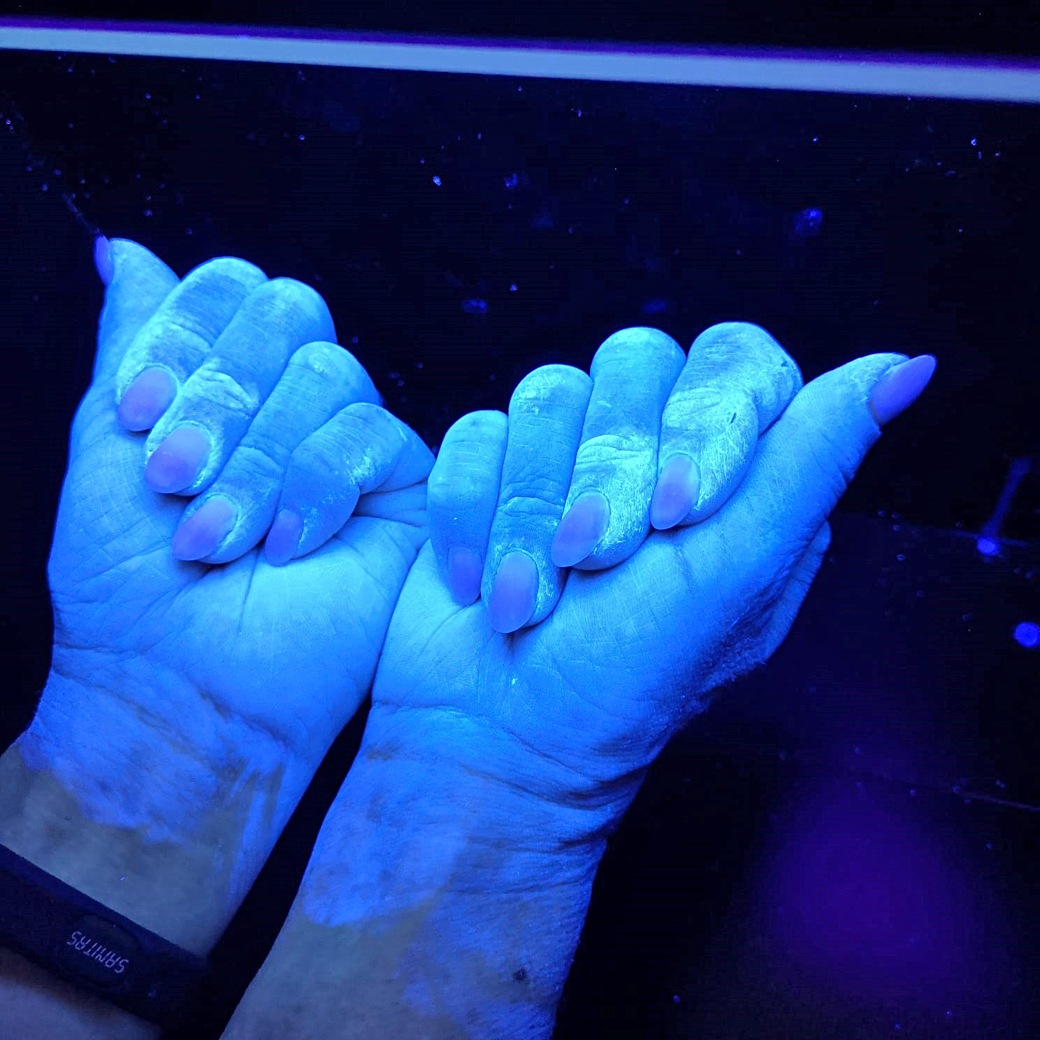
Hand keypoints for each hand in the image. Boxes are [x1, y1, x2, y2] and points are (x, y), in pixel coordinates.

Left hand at [37, 239, 432, 814]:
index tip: (137, 411)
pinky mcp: (406, 490)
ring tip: (217, 537)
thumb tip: (123, 250)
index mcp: (228, 385)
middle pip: (290, 312)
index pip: (231, 292)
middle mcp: (295, 403)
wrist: (186, 689)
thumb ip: (129, 348)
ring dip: (260, 457)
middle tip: (173, 478)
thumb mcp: (104, 451)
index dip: (187, 334)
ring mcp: (354, 443)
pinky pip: (374, 436)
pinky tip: (286, 547)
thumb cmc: (131, 589)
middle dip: (223, 393)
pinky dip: (316, 485)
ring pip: (330, 374)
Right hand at [360, 325, 933, 844]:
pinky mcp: (493, 472)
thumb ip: (814, 463)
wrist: (492, 743)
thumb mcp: (734, 577)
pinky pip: (476, 433)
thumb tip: (907, 367)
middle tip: (593, 562)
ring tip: (531, 599)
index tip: (675, 512)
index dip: (703, 417)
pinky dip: (472, 515)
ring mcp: (568, 457)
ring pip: (547, 392)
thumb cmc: (620, 685)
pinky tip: (483, 585)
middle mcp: (655, 452)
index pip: (740, 362)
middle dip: (602, 472)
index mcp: (739, 478)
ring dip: (529, 510)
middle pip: (634, 362)